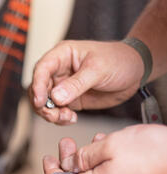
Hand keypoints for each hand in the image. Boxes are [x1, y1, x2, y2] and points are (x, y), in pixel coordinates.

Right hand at [29, 40, 143, 124]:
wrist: (135, 71)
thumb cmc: (118, 60)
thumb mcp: (98, 70)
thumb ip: (76, 84)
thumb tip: (55, 97)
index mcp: (62, 55)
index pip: (42, 69)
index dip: (37, 85)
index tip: (40, 101)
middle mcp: (58, 70)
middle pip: (38, 88)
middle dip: (43, 104)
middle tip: (53, 115)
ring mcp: (63, 86)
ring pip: (45, 102)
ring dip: (51, 113)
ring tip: (67, 117)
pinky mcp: (70, 99)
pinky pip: (57, 110)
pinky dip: (60, 118)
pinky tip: (72, 118)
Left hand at [43, 125, 166, 173]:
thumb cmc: (153, 152)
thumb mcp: (109, 146)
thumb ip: (84, 156)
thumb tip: (70, 164)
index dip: (51, 173)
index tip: (48, 157)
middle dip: (69, 161)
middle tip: (67, 142)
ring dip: (88, 159)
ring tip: (94, 140)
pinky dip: (104, 164)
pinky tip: (111, 147)